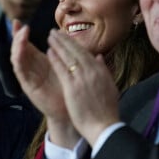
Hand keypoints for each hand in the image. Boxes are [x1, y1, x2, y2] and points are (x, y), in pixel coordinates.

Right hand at [11, 21, 78, 147]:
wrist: (68, 109)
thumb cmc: (67, 85)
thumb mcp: (63, 63)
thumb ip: (60, 50)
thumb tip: (61, 33)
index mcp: (38, 61)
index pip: (26, 44)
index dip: (20, 33)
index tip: (17, 21)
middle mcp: (30, 67)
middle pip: (18, 49)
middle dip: (17, 36)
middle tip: (20, 26)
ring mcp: (28, 76)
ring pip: (17, 58)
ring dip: (17, 45)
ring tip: (22, 35)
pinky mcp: (28, 86)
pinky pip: (20, 71)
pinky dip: (20, 60)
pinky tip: (21, 51)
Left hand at [47, 30, 119, 146]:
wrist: (105, 127)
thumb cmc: (107, 109)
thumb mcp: (110, 86)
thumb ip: (103, 69)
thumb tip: (99, 56)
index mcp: (100, 70)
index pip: (85, 52)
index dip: (73, 43)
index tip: (65, 36)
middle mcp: (92, 70)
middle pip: (75, 50)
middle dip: (64, 39)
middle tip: (54, 31)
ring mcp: (82, 78)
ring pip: (68, 56)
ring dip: (58, 45)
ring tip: (49, 37)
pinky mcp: (72, 87)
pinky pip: (62, 69)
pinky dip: (55, 59)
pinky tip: (48, 51)